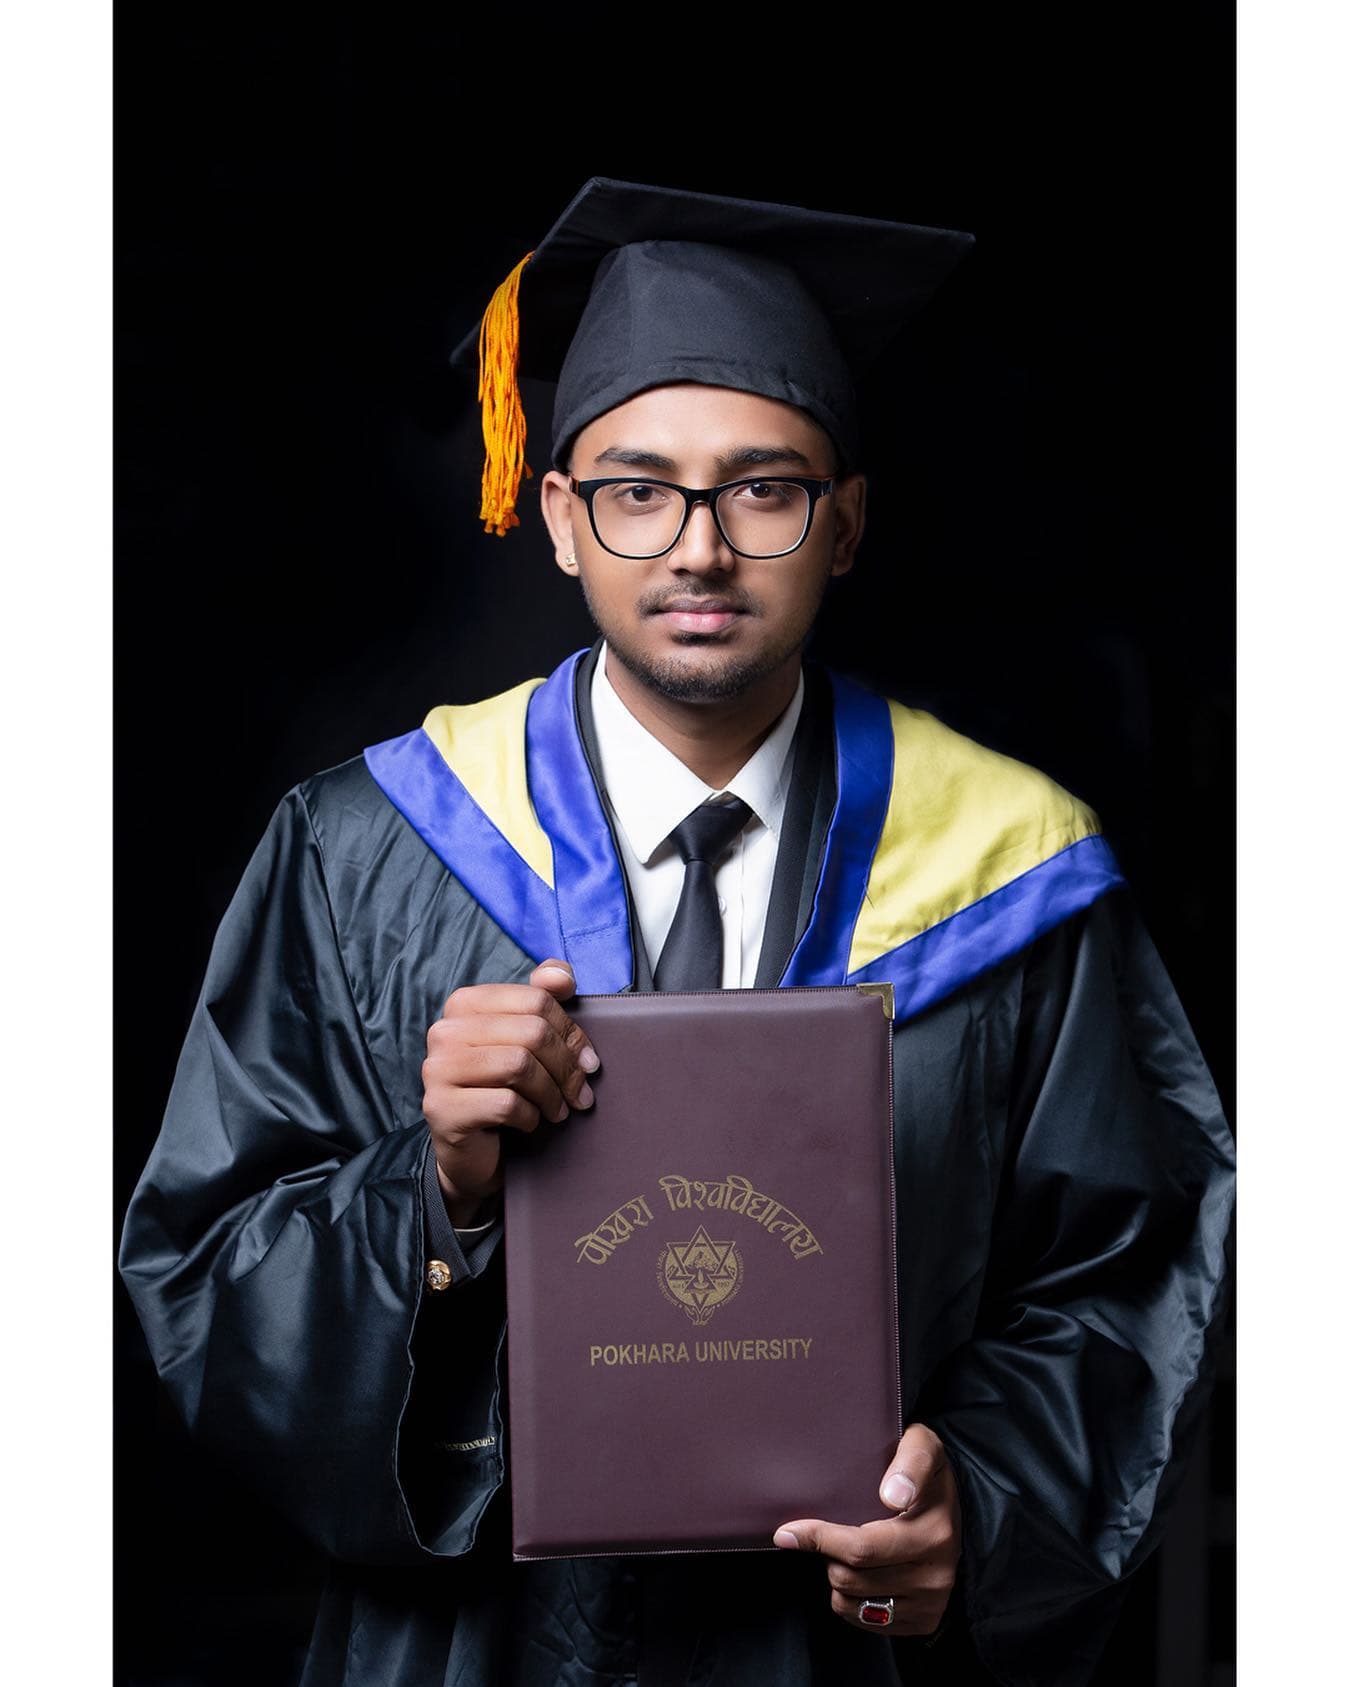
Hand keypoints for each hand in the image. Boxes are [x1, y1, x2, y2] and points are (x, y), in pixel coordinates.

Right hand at [422, 958, 599, 1223]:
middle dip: (567, 1067)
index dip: (571, 1031)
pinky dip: (530, 1117)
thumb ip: (542, 998)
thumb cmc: (503, 1089)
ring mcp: (437, 1070)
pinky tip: (531, 1123)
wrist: (473, 1153)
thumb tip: (564, 974)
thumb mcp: (526, 1040)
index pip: (535, 1000)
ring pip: (519, 1066)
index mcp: (465, 1003)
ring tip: (559, 1110)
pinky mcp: (441, 1109)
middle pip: (531, 1033)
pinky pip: (506, 1104)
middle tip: (581, 1093)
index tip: (589, 1061)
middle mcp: (444, 1031)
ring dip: (551, 1094)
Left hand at [772, 1422, 960, 1637]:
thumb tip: (892, 1495)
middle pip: (850, 1578)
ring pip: (852, 1604)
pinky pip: (866, 1622)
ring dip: (837, 1577)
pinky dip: (851, 1601)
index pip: (862, 1547)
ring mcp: (931, 1603)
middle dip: (826, 1555)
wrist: (959, 1511)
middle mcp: (936, 1574)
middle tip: (827, 1531)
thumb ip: (910, 1461)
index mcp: (934, 1532)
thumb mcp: (923, 1447)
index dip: (818, 1539)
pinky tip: (860, 1573)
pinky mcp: (925, 1622)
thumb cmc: (927, 1474)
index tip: (786, 1532)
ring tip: (846, 1550)